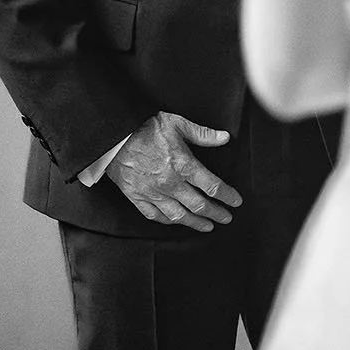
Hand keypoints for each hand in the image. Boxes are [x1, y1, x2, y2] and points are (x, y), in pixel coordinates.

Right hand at [105, 111, 242, 230]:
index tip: (236, 201)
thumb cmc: (144, 128)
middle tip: (226, 218)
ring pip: (179, 215)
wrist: (114, 138)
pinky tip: (177, 222)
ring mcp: (153, 193)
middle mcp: (170, 183)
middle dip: (216, 213)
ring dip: (196, 222)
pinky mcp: (138, 198)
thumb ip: (202, 133)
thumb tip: (224, 137)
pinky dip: (169, 221)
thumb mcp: (177, 123)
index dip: (227, 195)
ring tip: (208, 226)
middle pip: (199, 205)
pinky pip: (156, 216)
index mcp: (183, 164)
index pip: (212, 186)